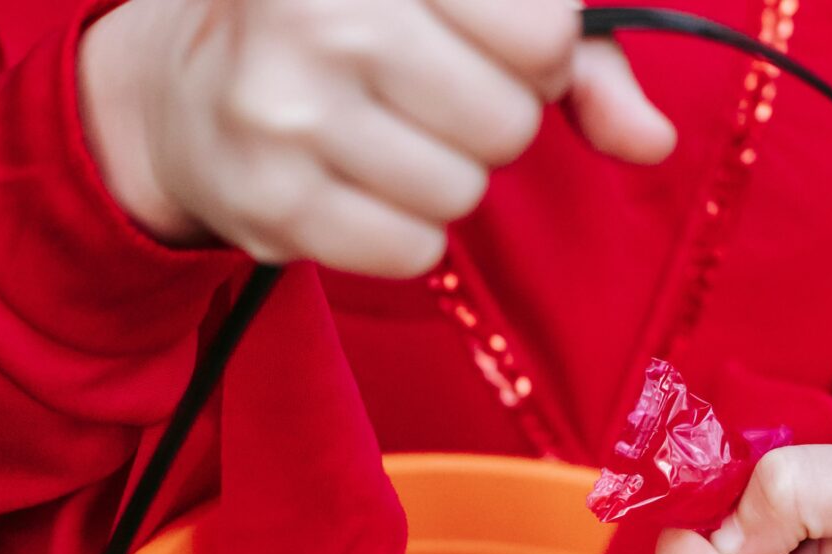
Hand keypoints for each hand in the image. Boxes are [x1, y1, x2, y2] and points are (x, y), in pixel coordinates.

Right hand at [80, 0, 674, 276]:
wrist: (180, 91)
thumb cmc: (348, 33)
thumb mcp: (459, 7)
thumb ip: (577, 58)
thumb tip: (651, 141)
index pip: (543, 33)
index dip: (535, 55)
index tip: (484, 45)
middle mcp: (319, 13)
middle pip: (508, 120)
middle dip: (490, 120)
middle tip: (427, 98)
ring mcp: (283, 107)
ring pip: (463, 191)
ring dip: (444, 178)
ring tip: (382, 137)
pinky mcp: (268, 200)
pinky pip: (412, 251)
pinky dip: (401, 233)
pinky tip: (355, 185)